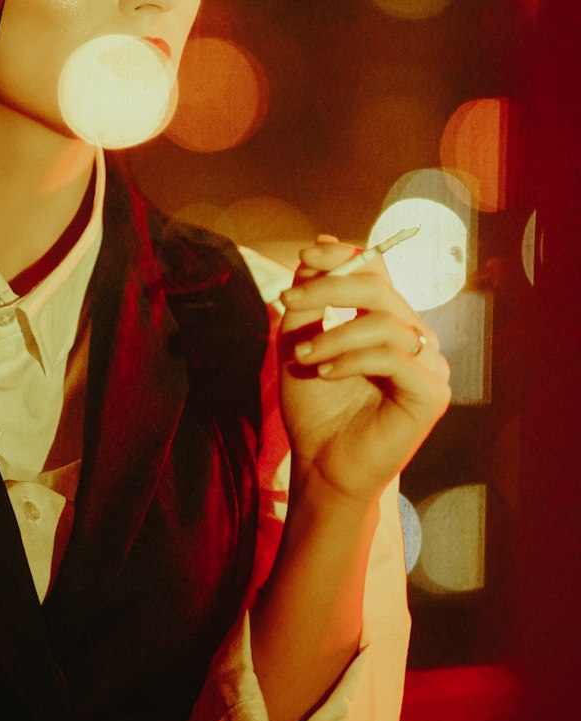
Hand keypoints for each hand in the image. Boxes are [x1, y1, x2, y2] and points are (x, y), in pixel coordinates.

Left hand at [277, 237, 450, 504]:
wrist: (321, 466)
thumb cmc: (315, 409)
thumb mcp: (301, 345)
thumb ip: (309, 303)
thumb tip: (314, 254)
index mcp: (389, 323)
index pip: (377, 272)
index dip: (345, 256)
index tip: (305, 255)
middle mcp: (415, 339)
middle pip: (379, 289)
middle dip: (329, 288)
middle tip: (288, 302)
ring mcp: (430, 365)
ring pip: (384, 322)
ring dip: (334, 334)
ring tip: (302, 357)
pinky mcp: (432, 393)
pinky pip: (393, 358)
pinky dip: (353, 359)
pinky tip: (326, 373)